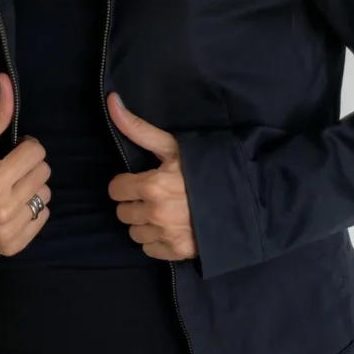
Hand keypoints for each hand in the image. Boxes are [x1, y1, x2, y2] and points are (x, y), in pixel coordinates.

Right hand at [0, 75, 51, 253]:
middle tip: (10, 170)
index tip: (12, 152)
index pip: (36, 153)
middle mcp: (3, 209)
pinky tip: (13, 206)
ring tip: (11, 188)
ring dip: (32, 188)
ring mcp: (10, 230)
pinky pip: (43, 216)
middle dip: (29, 167)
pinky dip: (32, 210)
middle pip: (44, 173)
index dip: (26, 148)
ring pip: (45, 195)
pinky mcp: (15, 244)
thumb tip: (7, 81)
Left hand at [105, 92, 197, 260]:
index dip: (127, 183)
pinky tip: (172, 228)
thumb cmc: (205, 167)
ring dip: (144, 223)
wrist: (242, 197)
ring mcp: (166, 235)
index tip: (141, 181)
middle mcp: (155, 213)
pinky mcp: (177, 252)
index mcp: (152, 185)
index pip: (116, 190)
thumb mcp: (173, 146)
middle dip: (135, 203)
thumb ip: (138, 128)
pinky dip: (157, 240)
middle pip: (123, 212)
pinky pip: (149, 249)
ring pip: (135, 232)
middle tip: (155, 196)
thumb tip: (111, 101)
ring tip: (164, 212)